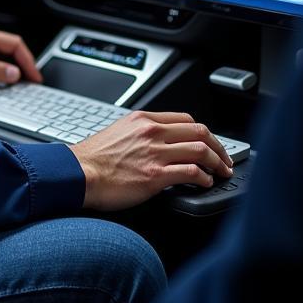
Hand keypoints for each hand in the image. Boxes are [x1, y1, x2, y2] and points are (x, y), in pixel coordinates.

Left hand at [0, 25, 42, 89]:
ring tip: (21, 83)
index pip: (14, 43)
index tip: (34, 76)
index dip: (28, 60)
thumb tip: (14, 73)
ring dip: (13, 67)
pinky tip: (3, 80)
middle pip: (10, 48)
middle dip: (23, 64)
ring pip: (2, 54)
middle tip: (31, 81)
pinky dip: (2, 69)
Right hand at [70, 111, 233, 210]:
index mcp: (143, 120)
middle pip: (199, 131)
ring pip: (201, 150)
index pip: (185, 119)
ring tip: (221, 172)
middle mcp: (152, 132)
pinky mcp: (155, 175)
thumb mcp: (119, 132)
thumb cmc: (93, 158)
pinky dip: (204, 178)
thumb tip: (159, 143)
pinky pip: (191, 172)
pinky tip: (205, 183)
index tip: (209, 143)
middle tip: (224, 159)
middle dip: (218, 147)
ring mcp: (155, 153)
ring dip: (217, 163)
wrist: (78, 173)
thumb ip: (141, 133)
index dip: (203, 132)